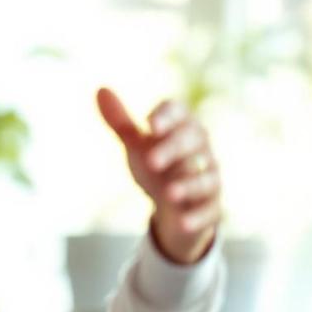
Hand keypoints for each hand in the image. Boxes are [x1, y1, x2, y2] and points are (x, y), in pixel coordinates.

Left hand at [96, 87, 221, 263]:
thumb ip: (121, 121)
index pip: (180, 114)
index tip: (150, 124)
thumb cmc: (158, 166)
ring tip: (170, 193)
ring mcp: (209, 179)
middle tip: (150, 162)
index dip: (167, 117)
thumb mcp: (138, 145)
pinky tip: (183, 222)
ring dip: (189, 185)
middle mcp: (200, 150)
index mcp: (182, 129)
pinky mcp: (211, 208)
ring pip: (205, 178)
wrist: (175, 205)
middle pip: (193, 142)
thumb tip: (100, 89)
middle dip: (174, 149)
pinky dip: (197, 217)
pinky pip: (209, 211)